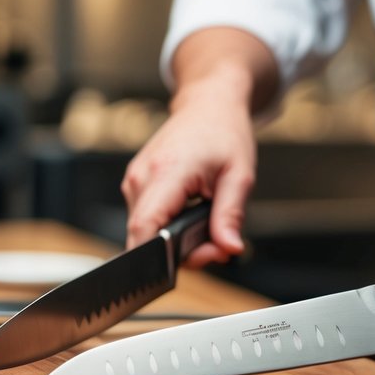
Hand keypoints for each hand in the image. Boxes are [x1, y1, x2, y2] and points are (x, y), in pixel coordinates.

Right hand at [121, 88, 255, 267]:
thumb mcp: (239, 175)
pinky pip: (146, 219)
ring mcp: (135, 180)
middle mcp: (142, 177)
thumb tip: (229, 248)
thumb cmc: (223, 133)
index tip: (178, 270)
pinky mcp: (136, 185)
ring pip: (145, 231)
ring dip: (174, 240)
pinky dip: (167, 227)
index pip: (145, 226)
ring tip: (206, 224)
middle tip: (218, 245)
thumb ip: (230, 216)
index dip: (153, 258)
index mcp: (168, 171)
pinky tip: (190, 215)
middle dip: (179, 253)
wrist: (207, 104)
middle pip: (145, 236)